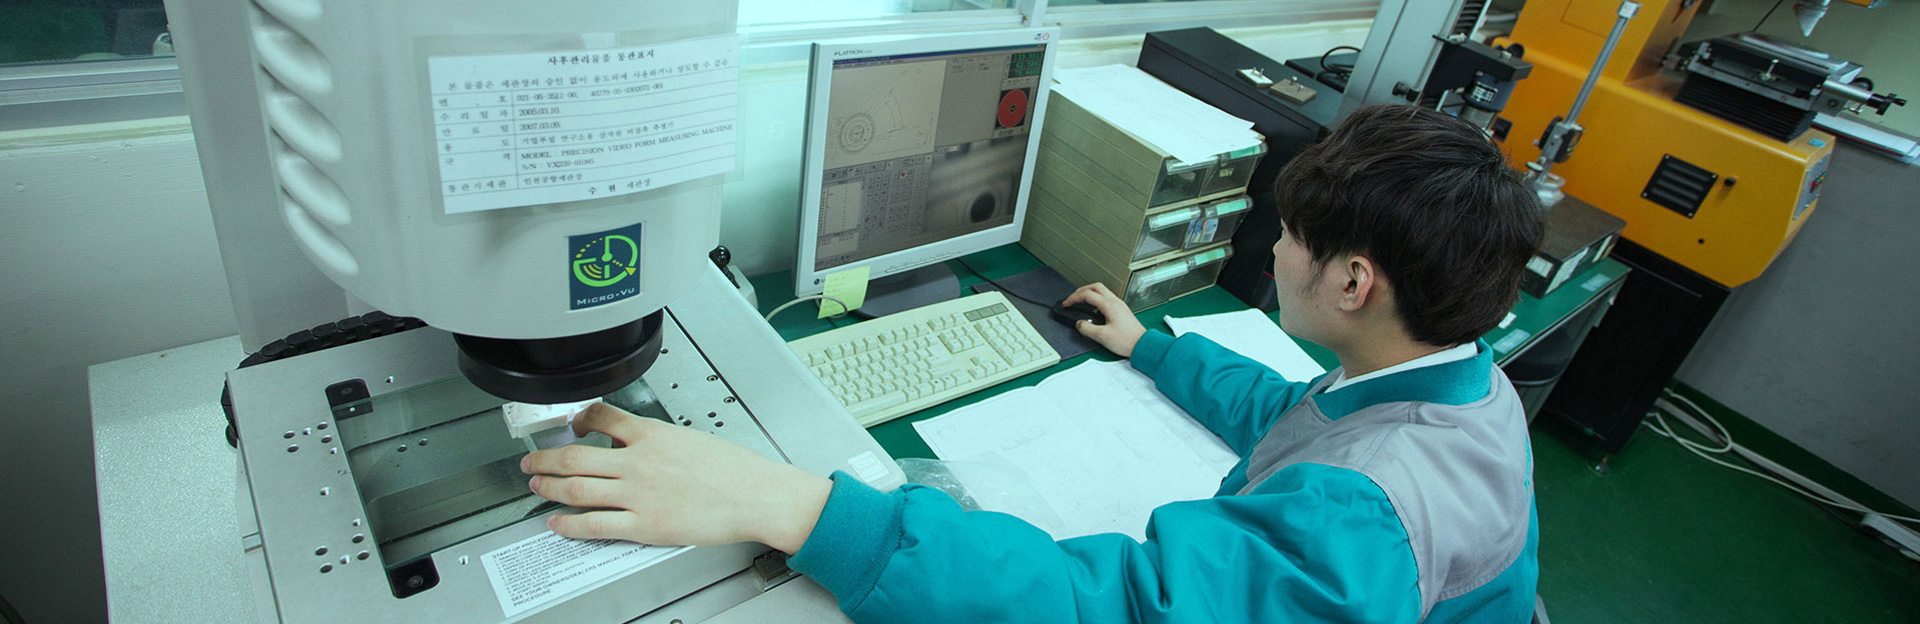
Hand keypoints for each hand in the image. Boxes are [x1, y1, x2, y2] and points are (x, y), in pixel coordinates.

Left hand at [521, 403, 831, 552]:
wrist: (756, 495)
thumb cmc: (735, 470)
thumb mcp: (692, 438)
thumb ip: (658, 441)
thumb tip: (637, 443)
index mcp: (653, 434)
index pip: (602, 418)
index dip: (578, 420)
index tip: (571, 426)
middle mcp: (640, 462)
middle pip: (575, 455)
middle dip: (545, 458)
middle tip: (532, 461)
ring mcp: (639, 494)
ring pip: (576, 488)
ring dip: (548, 487)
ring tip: (537, 487)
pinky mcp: (645, 525)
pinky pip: (594, 524)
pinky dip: (569, 523)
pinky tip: (559, 522)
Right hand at [1063, 282, 1146, 357]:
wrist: (1142, 344)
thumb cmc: (1127, 340)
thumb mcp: (1102, 337)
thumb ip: (1086, 329)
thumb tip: (1079, 324)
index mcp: (1109, 305)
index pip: (1087, 295)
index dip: (1074, 298)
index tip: (1066, 304)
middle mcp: (1115, 302)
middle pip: (1095, 286)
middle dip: (1081, 290)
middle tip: (1073, 298)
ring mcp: (1119, 305)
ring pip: (1102, 290)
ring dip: (1089, 293)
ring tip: (1081, 300)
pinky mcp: (1121, 310)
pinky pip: (1107, 298)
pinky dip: (1096, 299)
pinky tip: (1093, 309)